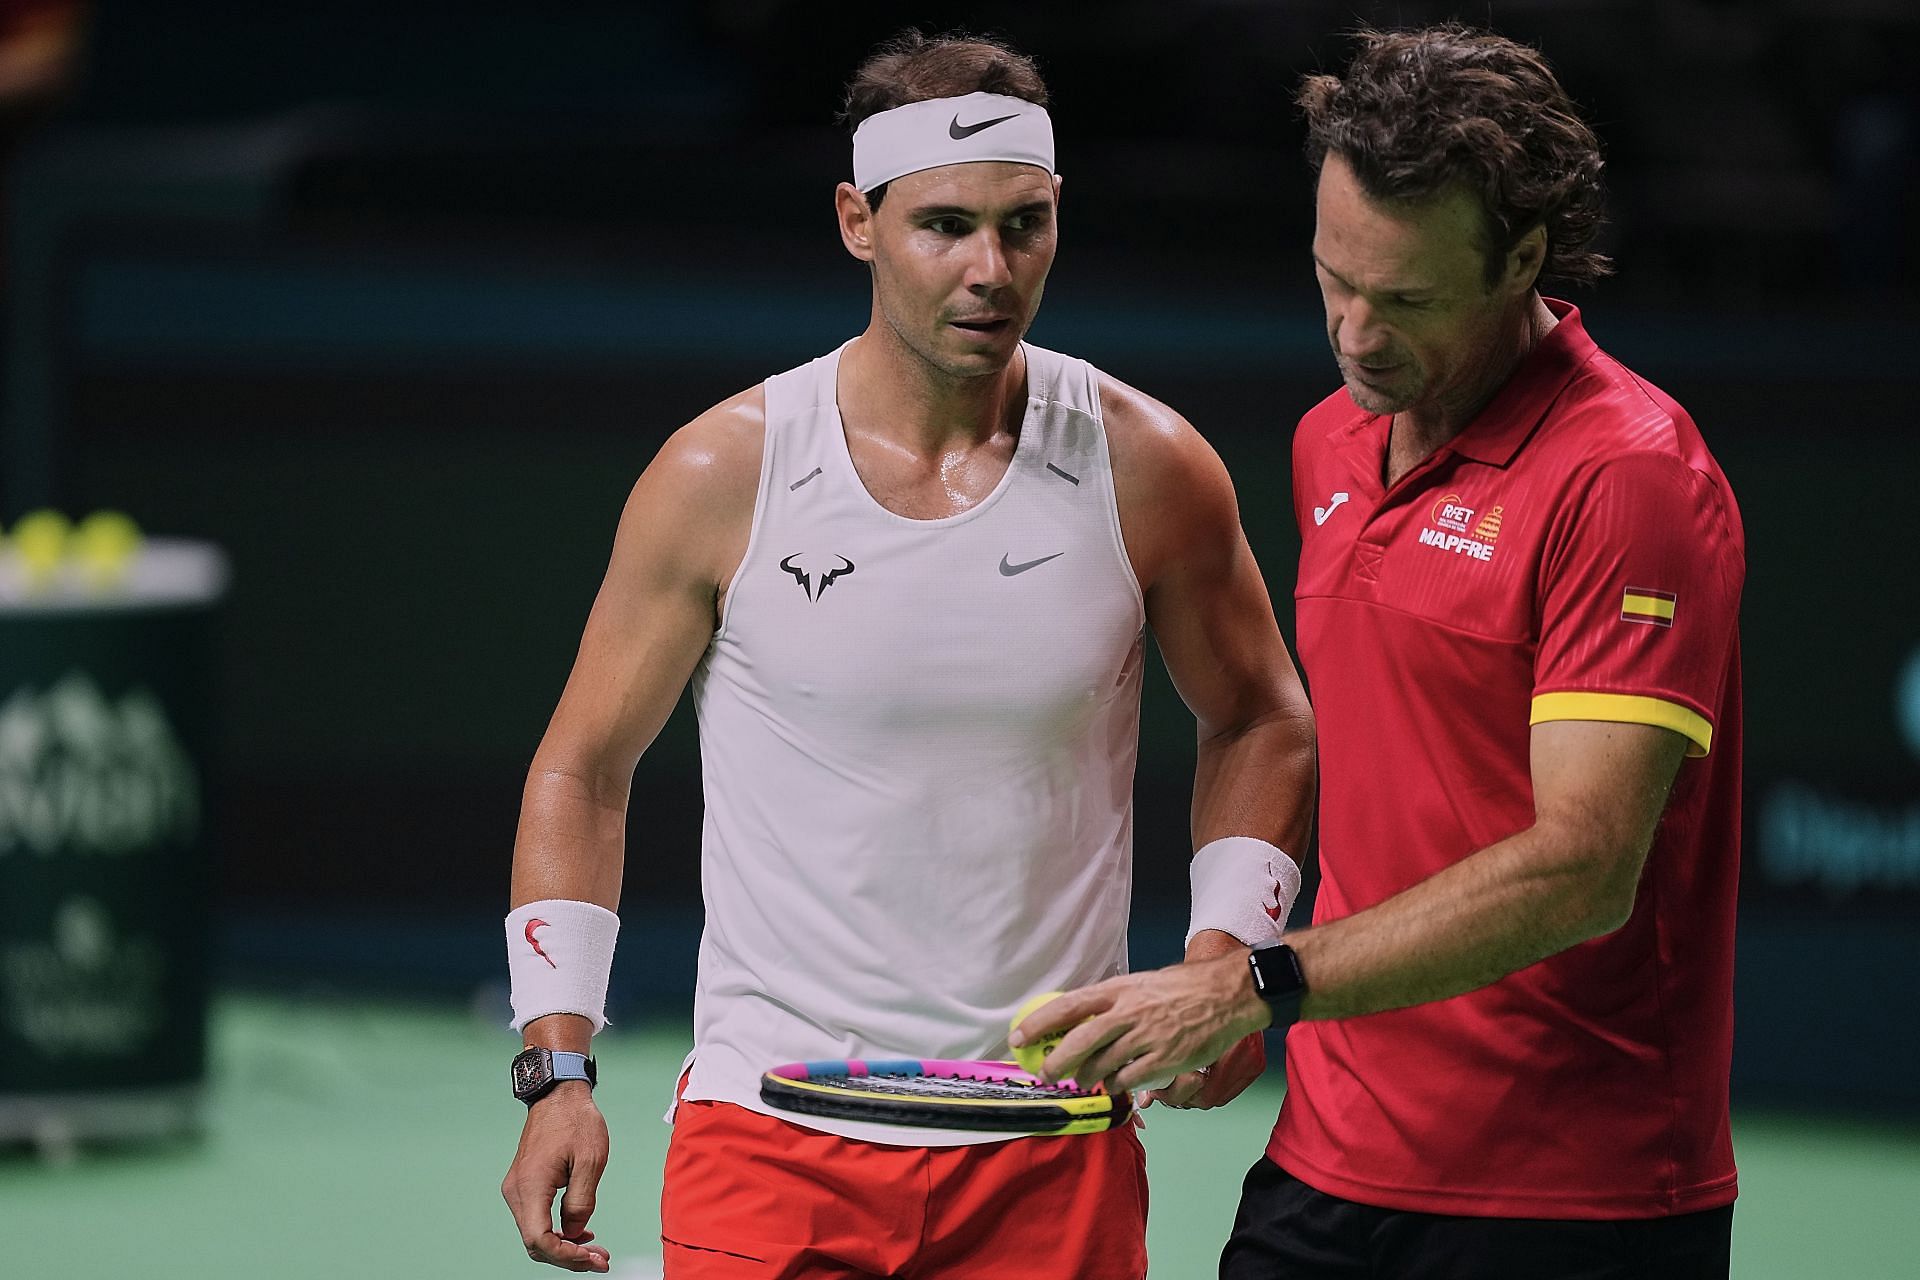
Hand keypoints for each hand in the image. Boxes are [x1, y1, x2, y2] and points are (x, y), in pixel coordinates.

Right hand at [501, 1083, 612, 1271]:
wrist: (559, 1094)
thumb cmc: (577, 1121)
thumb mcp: (591, 1161)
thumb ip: (582, 1202)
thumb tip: (574, 1233)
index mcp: (532, 1186)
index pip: (540, 1239)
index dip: (566, 1256)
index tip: (593, 1259)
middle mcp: (517, 1191)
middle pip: (536, 1243)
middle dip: (568, 1258)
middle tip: (600, 1261)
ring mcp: (518, 1189)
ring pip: (535, 1234)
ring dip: (563, 1247)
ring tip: (594, 1252)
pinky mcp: (524, 1186)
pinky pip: (536, 1220)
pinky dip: (557, 1233)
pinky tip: (580, 1234)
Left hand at [1012, 952, 1270, 1093]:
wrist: (1226, 995)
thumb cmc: (1183, 988)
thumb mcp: (1141, 984)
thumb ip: (1113, 1002)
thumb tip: (1081, 1020)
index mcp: (1119, 990)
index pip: (1068, 1006)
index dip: (1039, 1023)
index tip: (1019, 1037)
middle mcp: (1128, 1013)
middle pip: (1079, 1042)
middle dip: (1056, 1062)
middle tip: (1046, 1074)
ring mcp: (1146, 1038)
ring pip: (1101, 1065)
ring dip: (1086, 1076)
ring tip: (1083, 1078)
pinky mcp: (1163, 1061)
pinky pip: (1127, 1080)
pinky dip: (1115, 1085)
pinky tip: (1115, 1083)